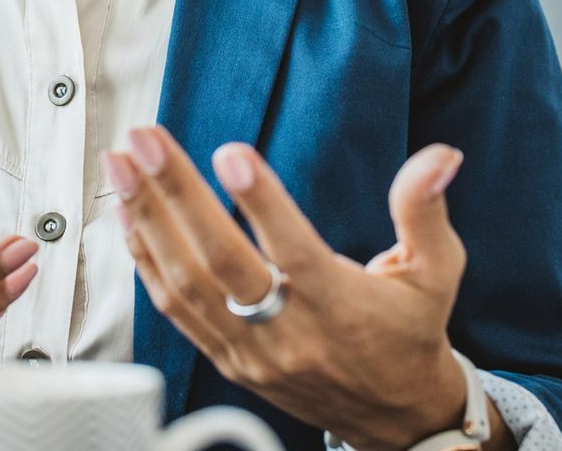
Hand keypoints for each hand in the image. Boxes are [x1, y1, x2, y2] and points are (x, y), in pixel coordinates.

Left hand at [105, 126, 501, 450]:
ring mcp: (251, 351)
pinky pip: (175, 310)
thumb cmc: (411, 332)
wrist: (397, 418)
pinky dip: (146, 260)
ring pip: (186, 284)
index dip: (262, 202)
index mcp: (341, 306)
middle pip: (221, 262)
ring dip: (147, 219)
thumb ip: (424, 210)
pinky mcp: (228, 360)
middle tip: (143, 141)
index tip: (229, 151)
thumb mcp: (436, 272)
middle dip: (175, 195)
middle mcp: (289, 332)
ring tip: (121, 164)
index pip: (295, 252)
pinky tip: (127, 215)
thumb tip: (440, 156)